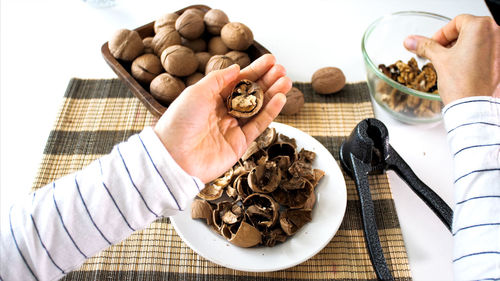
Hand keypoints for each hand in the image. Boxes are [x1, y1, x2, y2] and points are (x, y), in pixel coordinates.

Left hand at [153, 54, 291, 182]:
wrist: (174, 157)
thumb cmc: (179, 122)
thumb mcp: (196, 92)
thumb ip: (218, 79)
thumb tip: (236, 67)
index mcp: (211, 98)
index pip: (238, 81)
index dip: (255, 70)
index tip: (270, 60)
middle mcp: (223, 112)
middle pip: (250, 94)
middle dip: (267, 80)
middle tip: (281, 69)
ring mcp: (232, 128)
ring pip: (258, 108)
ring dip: (272, 94)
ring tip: (286, 81)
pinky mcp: (240, 144)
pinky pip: (259, 125)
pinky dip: (270, 112)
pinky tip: (280, 99)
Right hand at [403, 14, 499, 104]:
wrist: (475, 108)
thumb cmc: (464, 85)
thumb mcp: (440, 61)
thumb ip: (425, 46)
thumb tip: (411, 41)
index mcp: (481, 28)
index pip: (457, 22)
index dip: (441, 34)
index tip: (434, 45)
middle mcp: (497, 34)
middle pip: (469, 29)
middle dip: (452, 42)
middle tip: (441, 54)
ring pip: (479, 41)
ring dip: (464, 49)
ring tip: (453, 64)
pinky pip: (488, 52)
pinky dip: (476, 57)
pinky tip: (466, 70)